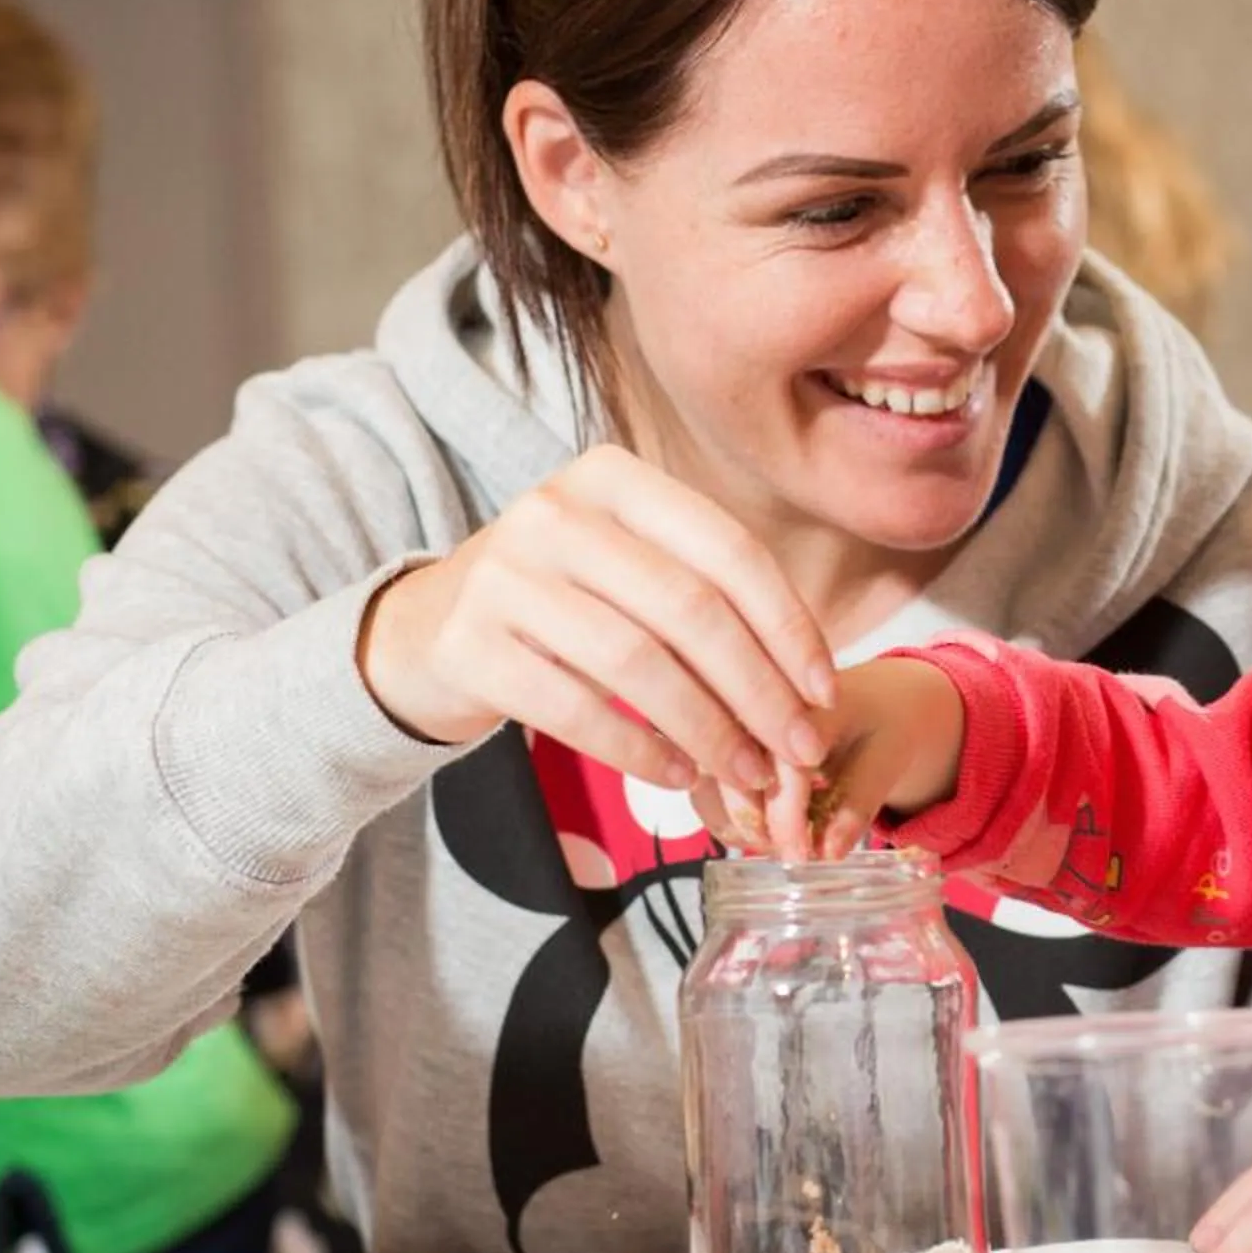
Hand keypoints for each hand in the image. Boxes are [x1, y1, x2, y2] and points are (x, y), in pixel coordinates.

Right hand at [357, 445, 835, 795]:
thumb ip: (706, 598)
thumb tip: (808, 683)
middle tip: (797, 750)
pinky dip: (640, 750)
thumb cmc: (560, 603)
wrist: (427, 630)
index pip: (727, 549)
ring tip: (746, 773)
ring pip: (638, 663)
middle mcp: (554, 511)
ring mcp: (504, 575)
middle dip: (758, 689)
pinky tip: (679, 775)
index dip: (787, 625)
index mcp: (612, 477)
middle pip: (689, 610)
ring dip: (708, 729)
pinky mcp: (470, 645)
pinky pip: (576, 708)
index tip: (823, 691)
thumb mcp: (628, 567)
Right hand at [700, 657, 967, 860]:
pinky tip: (758, 835)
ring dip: (736, 823)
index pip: (782, 758)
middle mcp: (760, 699)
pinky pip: (706, 783)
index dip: (787, 816)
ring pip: (709, 776)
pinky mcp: (723, 736)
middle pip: (731, 764)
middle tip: (792, 857)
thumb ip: (858, 803)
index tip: (802, 856)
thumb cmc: (883, 723)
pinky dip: (724, 818)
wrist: (877, 694)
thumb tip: (827, 853)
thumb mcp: (888, 757)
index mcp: (807, 696)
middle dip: (757, 823)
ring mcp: (735, 716)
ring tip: (777, 847)